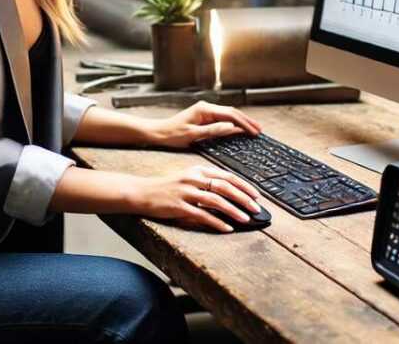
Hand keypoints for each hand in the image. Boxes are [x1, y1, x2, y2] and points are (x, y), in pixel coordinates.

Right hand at [127, 165, 262, 232]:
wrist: (142, 192)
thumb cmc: (166, 187)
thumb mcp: (187, 178)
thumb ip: (205, 182)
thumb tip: (228, 193)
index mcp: (197, 170)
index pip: (226, 176)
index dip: (244, 185)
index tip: (256, 195)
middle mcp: (193, 179)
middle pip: (225, 187)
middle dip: (244, 198)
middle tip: (256, 208)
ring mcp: (186, 192)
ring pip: (217, 201)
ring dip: (234, 211)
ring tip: (245, 219)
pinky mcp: (180, 207)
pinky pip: (203, 215)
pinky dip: (217, 222)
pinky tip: (227, 228)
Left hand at [146, 100, 261, 148]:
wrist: (158, 133)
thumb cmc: (172, 134)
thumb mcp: (193, 135)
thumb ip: (213, 130)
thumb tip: (232, 128)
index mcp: (204, 109)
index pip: (230, 115)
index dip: (244, 123)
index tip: (254, 131)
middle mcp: (206, 107)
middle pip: (232, 112)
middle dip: (246, 121)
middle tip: (259, 130)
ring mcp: (205, 111)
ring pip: (228, 115)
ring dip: (241, 122)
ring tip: (254, 129)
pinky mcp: (204, 117)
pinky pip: (222, 119)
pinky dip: (233, 123)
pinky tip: (240, 128)